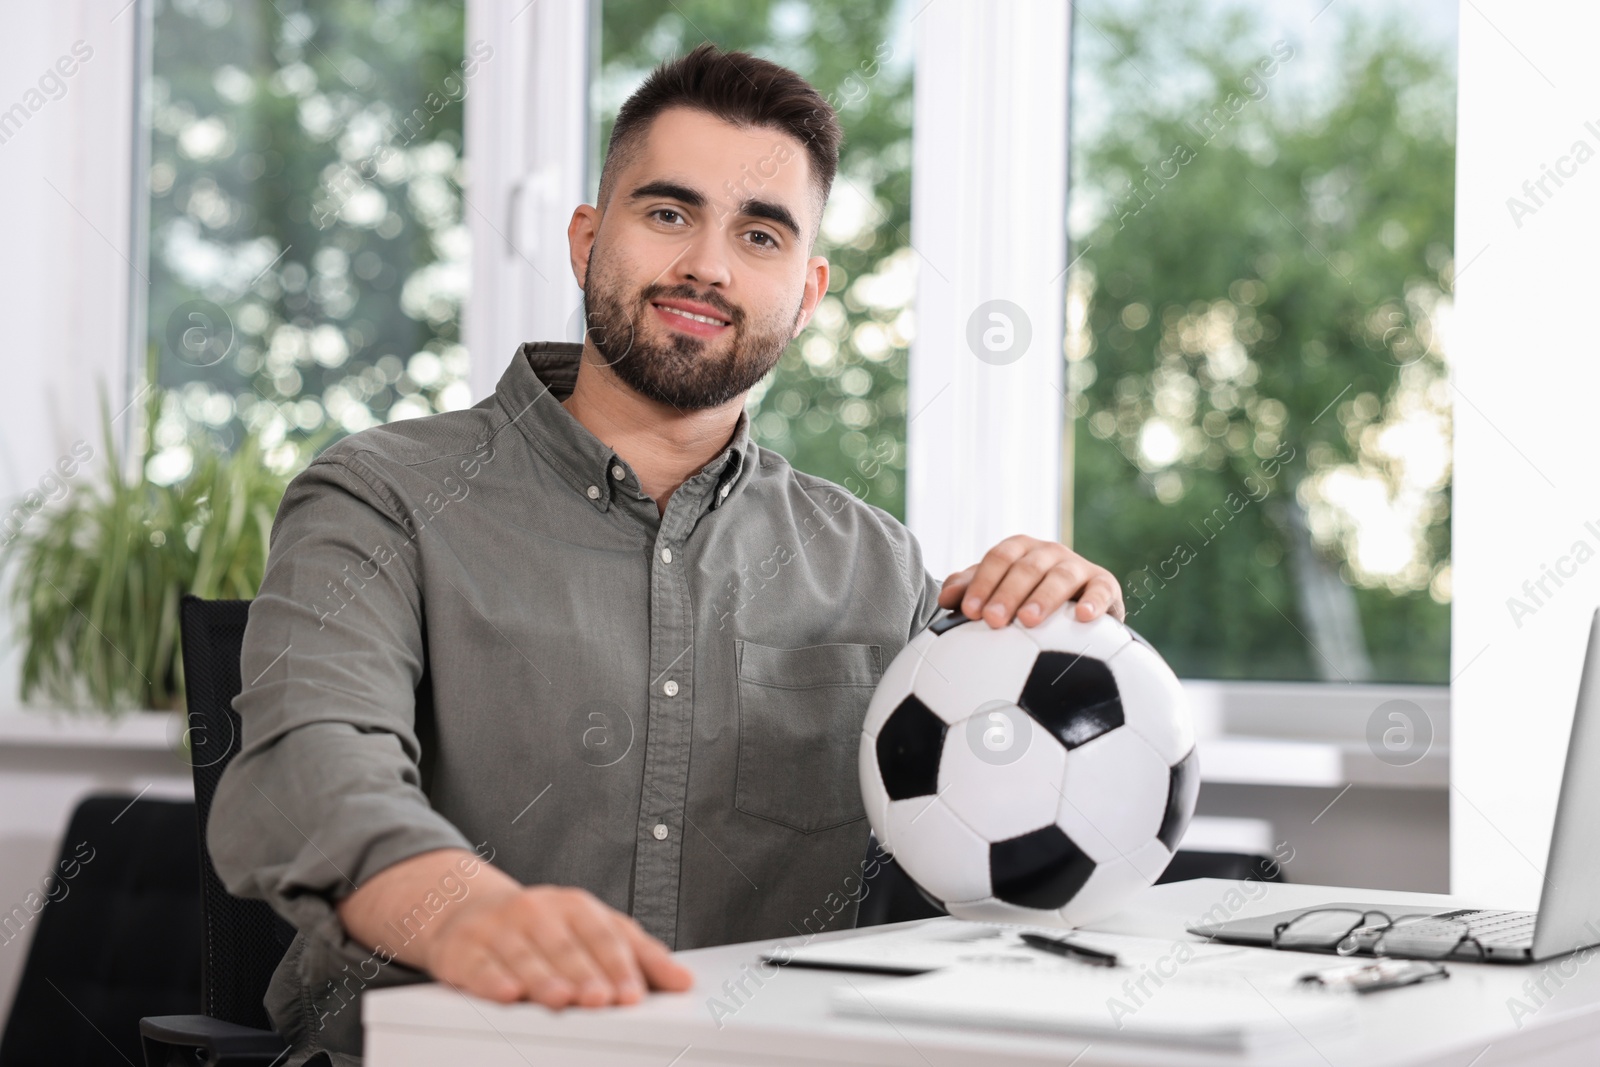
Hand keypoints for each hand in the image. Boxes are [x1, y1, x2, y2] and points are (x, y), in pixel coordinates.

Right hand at [423, 884, 693, 1008]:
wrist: (468, 914)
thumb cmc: (543, 929)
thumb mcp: (592, 931)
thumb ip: (639, 955)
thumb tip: (683, 981)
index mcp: (574, 906)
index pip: (604, 935)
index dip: (619, 966)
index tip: (633, 994)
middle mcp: (537, 911)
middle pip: (566, 947)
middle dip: (585, 974)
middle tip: (602, 999)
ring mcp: (499, 928)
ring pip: (525, 956)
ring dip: (544, 980)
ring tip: (561, 1000)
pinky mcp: (465, 949)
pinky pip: (481, 966)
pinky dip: (494, 980)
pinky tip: (509, 993)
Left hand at [937, 535, 1123, 628]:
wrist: (1075, 604)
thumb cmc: (1025, 598)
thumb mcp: (996, 590)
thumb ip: (970, 590)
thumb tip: (945, 599)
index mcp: (1020, 549)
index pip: (998, 559)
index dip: (982, 582)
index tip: (969, 610)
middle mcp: (1049, 552)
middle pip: (1026, 568)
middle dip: (1007, 593)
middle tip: (992, 620)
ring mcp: (1077, 566)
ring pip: (1060, 578)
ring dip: (1043, 598)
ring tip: (1029, 620)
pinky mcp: (1104, 584)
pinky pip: (1101, 590)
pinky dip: (1094, 601)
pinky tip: (1084, 617)